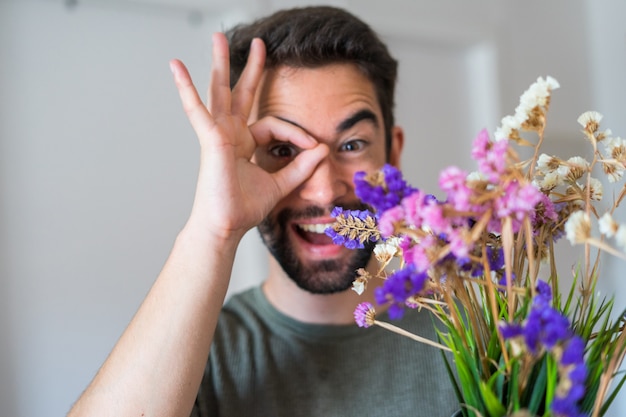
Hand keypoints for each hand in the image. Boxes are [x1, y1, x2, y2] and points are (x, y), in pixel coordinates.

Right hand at [170, 33, 327, 242]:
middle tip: (259, 43)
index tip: (315, 147)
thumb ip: (302, 166)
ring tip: (217, 37)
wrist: (227, 226)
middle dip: (250, 69)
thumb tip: (324, 148)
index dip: (297, 133)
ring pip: (219, 91)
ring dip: (220, 63)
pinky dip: (186, 88)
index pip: (274, 124)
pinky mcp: (210, 139)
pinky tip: (177, 67)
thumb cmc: (244, 208)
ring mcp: (218, 134)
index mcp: (245, 143)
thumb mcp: (281, 184)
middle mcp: (230, 134)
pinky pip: (197, 109)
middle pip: (240, 93)